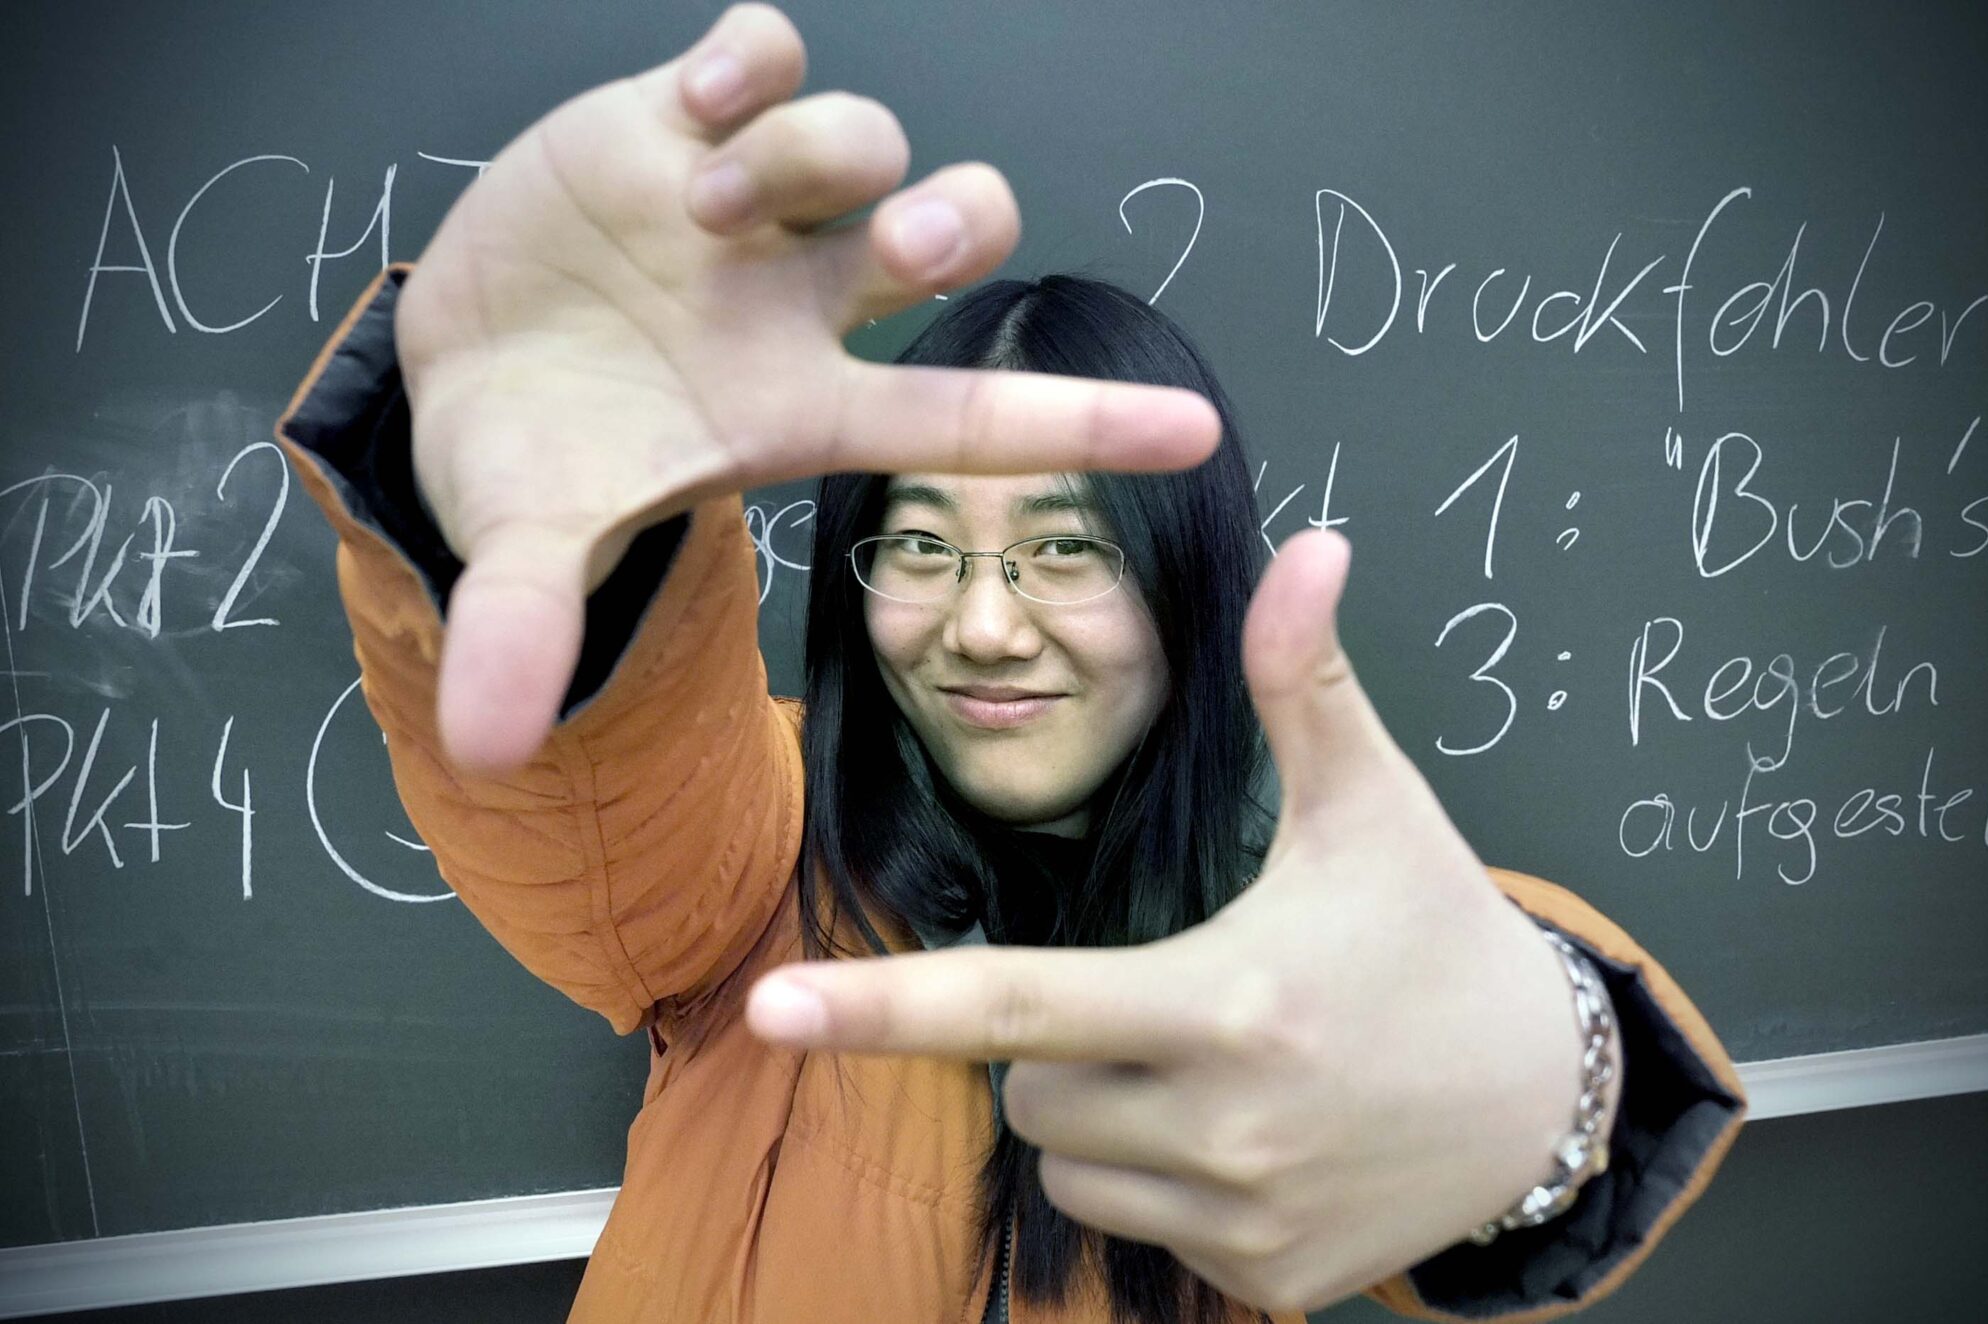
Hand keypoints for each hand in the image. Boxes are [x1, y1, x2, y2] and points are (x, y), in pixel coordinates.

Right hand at [392, 2, 1220, 774]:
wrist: (454, 366)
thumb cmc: (531, 459)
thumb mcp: (526, 540)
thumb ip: (526, 629)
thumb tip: (483, 747)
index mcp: (803, 407)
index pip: (969, 416)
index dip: (1084, 422)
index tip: (1198, 434)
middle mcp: (804, 300)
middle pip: (956, 232)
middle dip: (956, 223)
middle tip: (890, 251)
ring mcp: (751, 203)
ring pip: (868, 137)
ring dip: (813, 158)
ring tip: (709, 204)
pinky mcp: (681, 119)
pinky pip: (768, 49)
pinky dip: (754, 58)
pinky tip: (701, 99)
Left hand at [742, 529, 1612, 1312]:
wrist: (1545, 1101)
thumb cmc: (1438, 936)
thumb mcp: (1374, 807)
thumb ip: (1306, 684)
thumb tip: (1306, 545)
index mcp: (1226, 1003)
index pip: (1019, 1006)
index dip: (884, 1006)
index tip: (770, 1009)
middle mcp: (1223, 1128)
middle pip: (1027, 1086)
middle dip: (1055, 1039)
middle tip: (1164, 995)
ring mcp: (1240, 1219)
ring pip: (1068, 1163)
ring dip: (1097, 1112)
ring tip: (1213, 1064)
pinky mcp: (1262, 1282)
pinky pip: (1133, 1227)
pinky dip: (1156, 1182)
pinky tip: (1250, 1136)